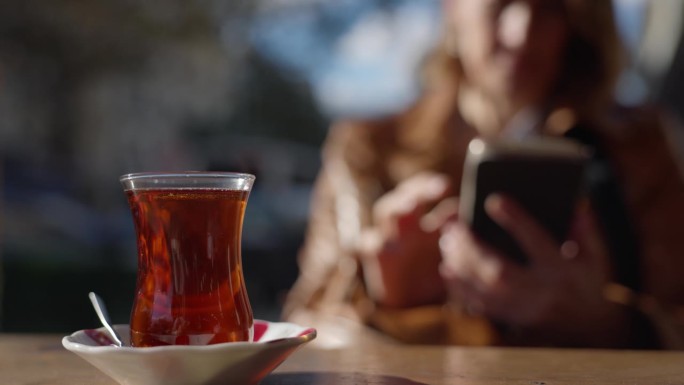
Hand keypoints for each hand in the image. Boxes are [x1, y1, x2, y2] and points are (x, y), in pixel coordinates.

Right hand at [357, 172, 457, 307]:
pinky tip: (384, 244)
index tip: (446, 186)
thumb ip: (463, 241)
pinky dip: (374, 242)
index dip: (432, 186)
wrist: (418, 312)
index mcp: (427, 223)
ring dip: (400, 206)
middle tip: (440, 186)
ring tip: (413, 204)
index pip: (424, 192)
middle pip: (406, 197)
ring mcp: (390, 240)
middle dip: (419, 189)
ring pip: (387, 212)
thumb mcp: (456, 259)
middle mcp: (407, 227)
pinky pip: (369, 244)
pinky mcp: (377, 259)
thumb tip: (476, 222)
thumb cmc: (440, 281)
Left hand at [439, 194, 628, 345]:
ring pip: (485, 290)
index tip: (493, 200)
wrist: (593, 326)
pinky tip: (447, 270)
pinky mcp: (514, 320)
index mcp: (562, 270)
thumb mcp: (596, 254)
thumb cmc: (589, 280)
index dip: (515, 221)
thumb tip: (573, 202)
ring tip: (446, 243)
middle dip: (471, 249)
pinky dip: (461, 288)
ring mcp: (526, 310)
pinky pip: (481, 306)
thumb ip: (584, 229)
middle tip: (453, 228)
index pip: (537, 241)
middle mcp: (542, 292)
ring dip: (460, 266)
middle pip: (499, 271)